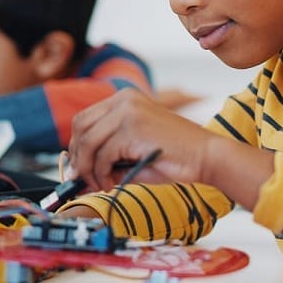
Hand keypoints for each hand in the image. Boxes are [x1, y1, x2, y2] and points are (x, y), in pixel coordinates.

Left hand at [67, 87, 214, 191]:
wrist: (206, 156)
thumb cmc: (173, 156)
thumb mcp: (132, 151)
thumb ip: (105, 156)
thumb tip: (75, 174)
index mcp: (124, 99)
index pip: (84, 119)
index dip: (77, 146)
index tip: (77, 168)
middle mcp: (124, 99)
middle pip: (81, 127)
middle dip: (78, 158)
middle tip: (84, 180)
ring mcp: (128, 110)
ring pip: (88, 142)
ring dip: (89, 169)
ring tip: (102, 184)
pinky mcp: (132, 127)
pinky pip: (103, 154)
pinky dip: (102, 173)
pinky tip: (113, 182)